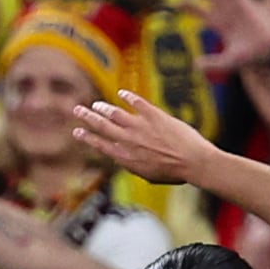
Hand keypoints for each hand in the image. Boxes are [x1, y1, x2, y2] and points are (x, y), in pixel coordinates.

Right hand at [73, 94, 225, 188]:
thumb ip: (133, 165)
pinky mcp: (154, 115)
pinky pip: (137, 103)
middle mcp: (129, 140)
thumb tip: (123, 158)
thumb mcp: (148, 175)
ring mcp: (141, 126)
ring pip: (115, 113)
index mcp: (126, 157)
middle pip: (102, 126)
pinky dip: (128, 97)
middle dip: (87, 117)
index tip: (77, 131)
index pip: (101, 144)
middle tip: (77, 109)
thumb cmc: (174, 173)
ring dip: (104, 107)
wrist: (193, 162)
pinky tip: (122, 93)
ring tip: (96, 104)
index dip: (87, 137)